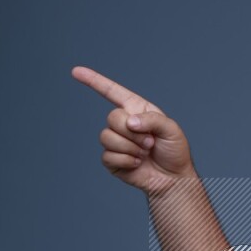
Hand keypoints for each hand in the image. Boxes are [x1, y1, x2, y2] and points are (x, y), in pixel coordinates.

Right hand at [71, 65, 195, 194]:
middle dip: (132, 133)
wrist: (173, 179)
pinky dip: (126, 161)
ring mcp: (116, 141)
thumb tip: (129, 122)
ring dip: (130, 148)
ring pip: (107, 137)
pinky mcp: (111, 159)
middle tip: (150, 143)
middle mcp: (124, 123)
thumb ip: (152, 119)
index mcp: (136, 109)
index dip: (94, 81)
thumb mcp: (171, 129)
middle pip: (112, 118)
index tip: (76, 71)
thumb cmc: (174, 151)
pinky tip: (137, 163)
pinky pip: (108, 155)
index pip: (112, 92)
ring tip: (145, 153)